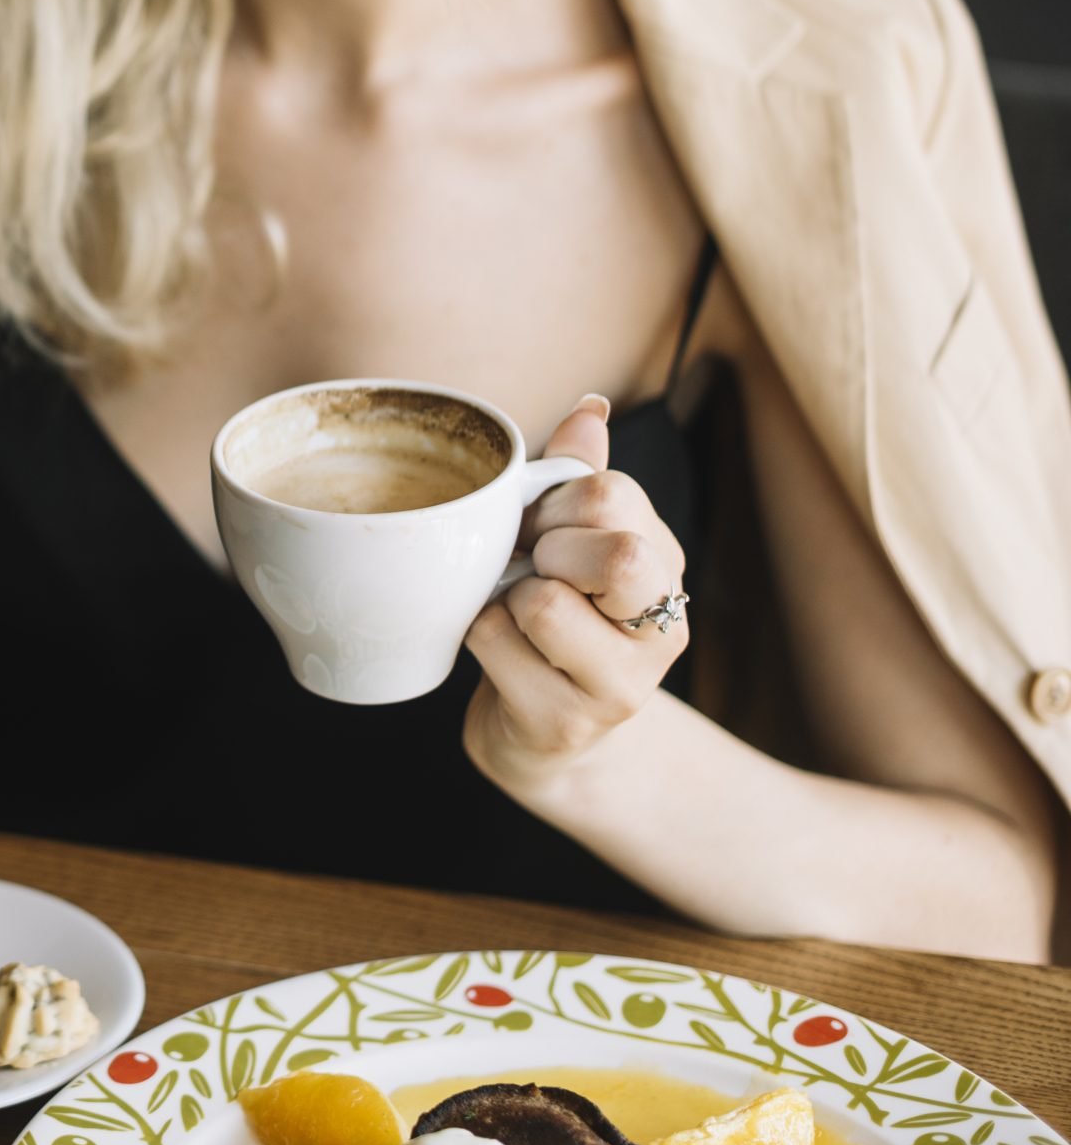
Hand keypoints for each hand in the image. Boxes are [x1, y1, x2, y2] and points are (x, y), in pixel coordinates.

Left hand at [462, 393, 688, 791]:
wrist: (538, 736)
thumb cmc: (549, 626)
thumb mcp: (568, 547)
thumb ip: (578, 480)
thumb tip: (592, 408)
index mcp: (665, 568)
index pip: (614, 494)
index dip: (555, 502)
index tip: (536, 528)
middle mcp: (663, 628)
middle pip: (616, 553)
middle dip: (546, 549)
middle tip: (528, 571)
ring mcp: (621, 686)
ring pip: (544, 603)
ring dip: (504, 599)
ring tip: (514, 616)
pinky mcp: (567, 724)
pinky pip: (497, 643)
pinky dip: (478, 635)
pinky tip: (499, 655)